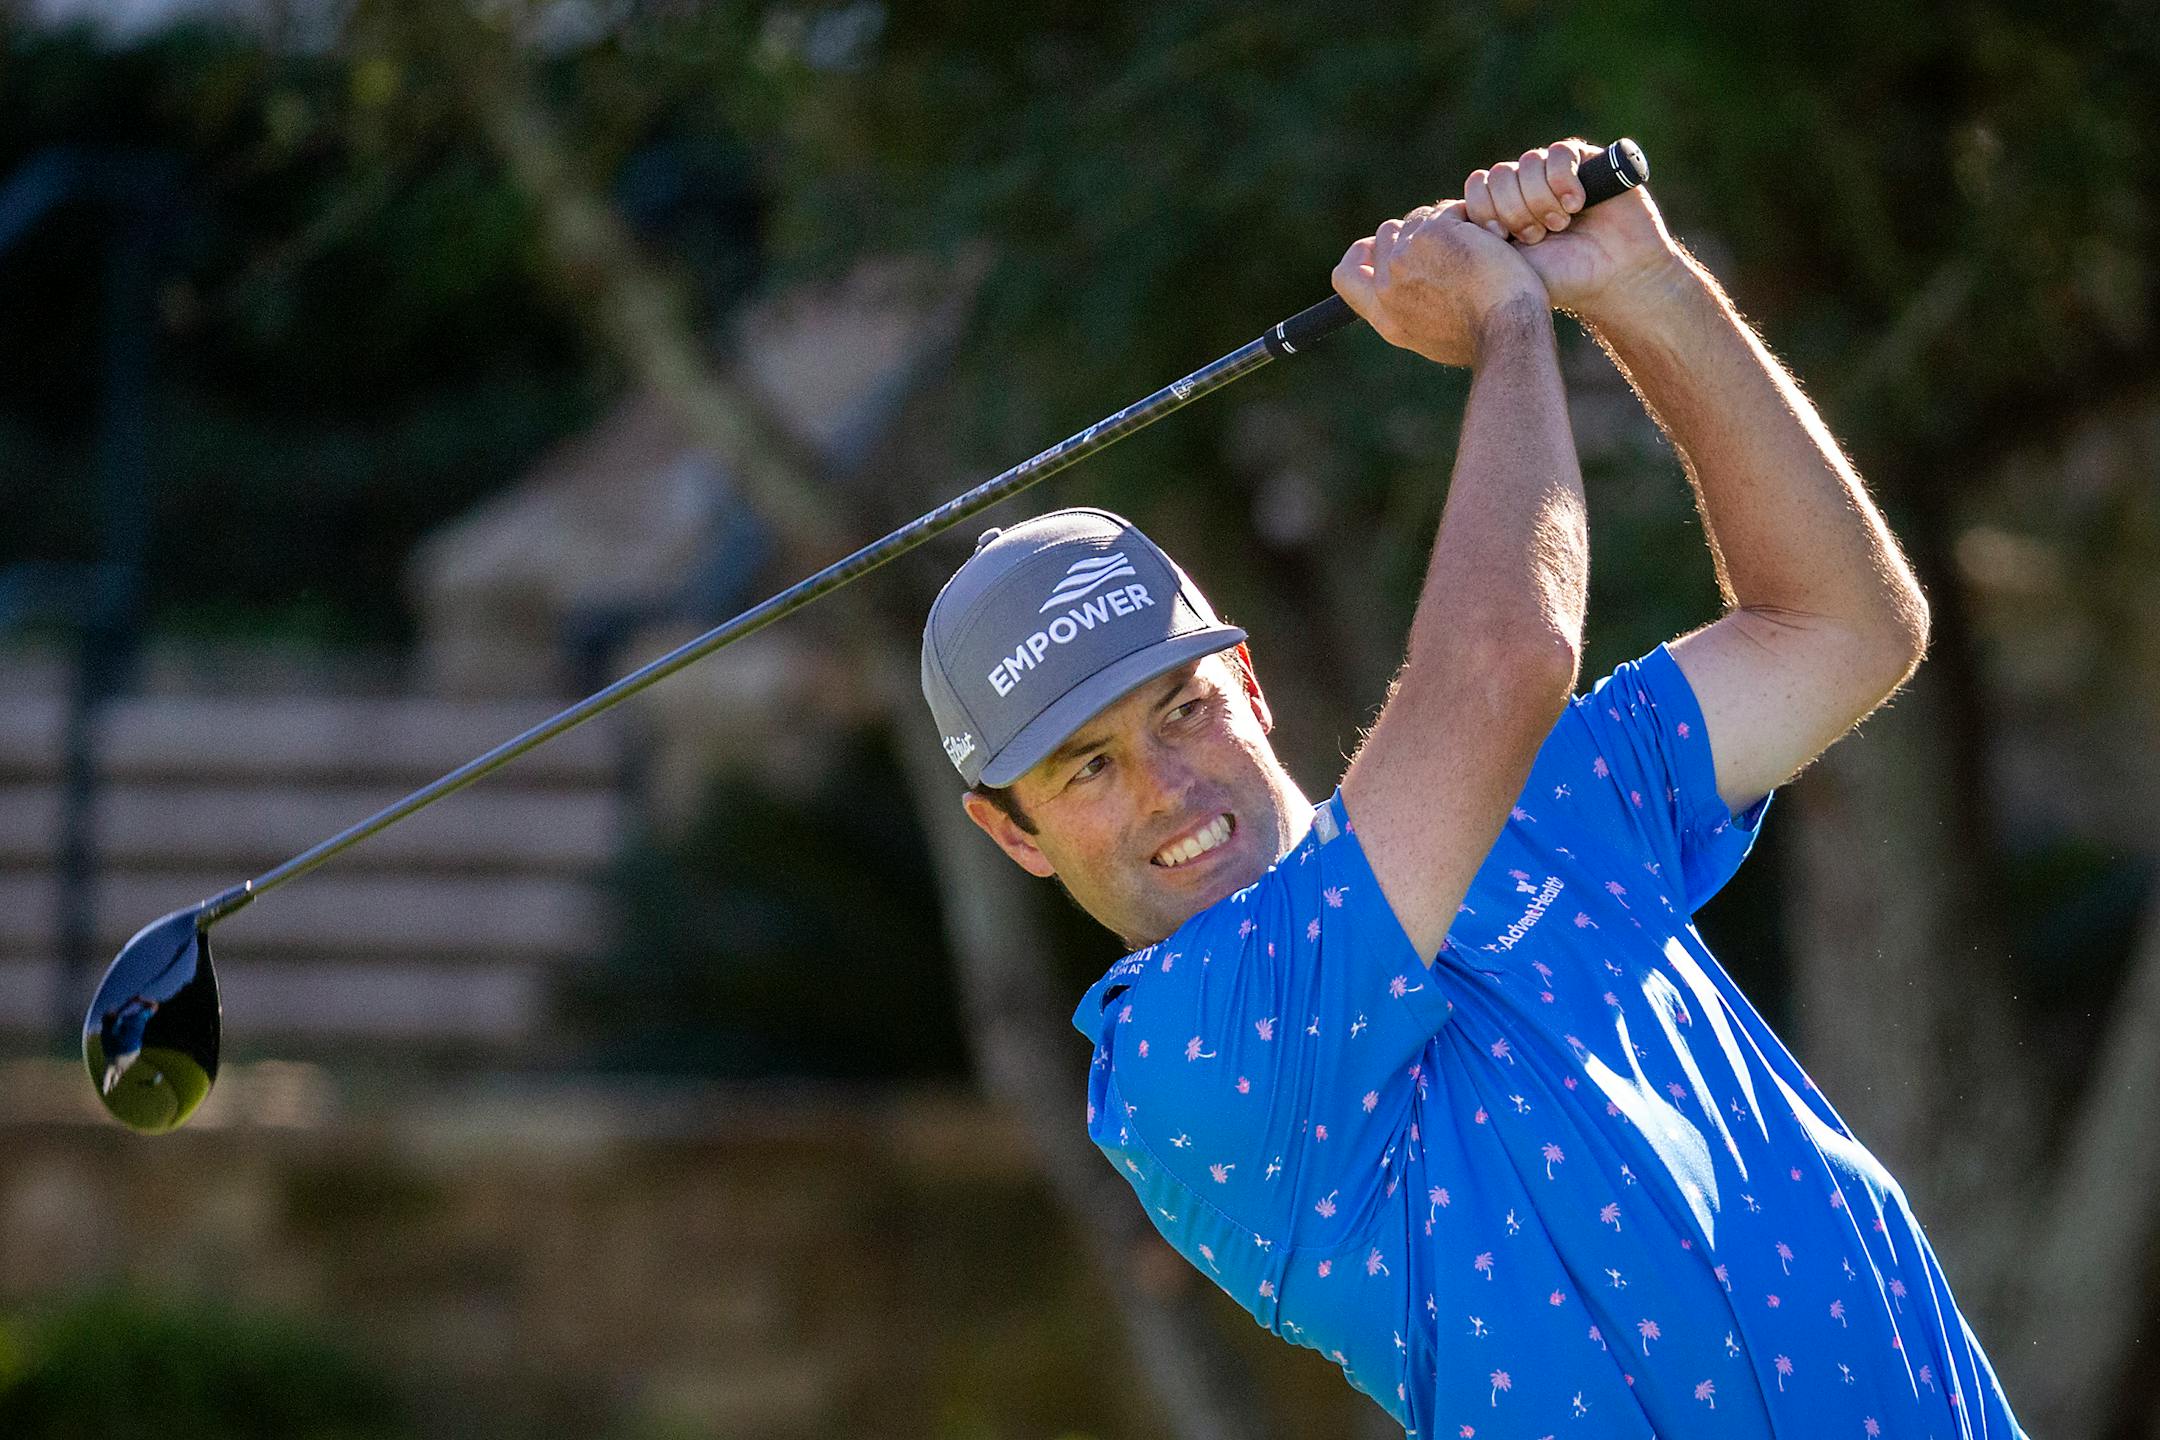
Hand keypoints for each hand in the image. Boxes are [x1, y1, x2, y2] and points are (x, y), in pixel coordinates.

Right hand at [1332, 199, 1547, 366]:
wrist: (1508, 331)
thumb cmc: (1485, 338)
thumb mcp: (1433, 336)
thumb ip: (1409, 310)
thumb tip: (1403, 287)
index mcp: (1384, 316)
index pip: (1346, 275)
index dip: (1362, 254)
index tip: (1379, 246)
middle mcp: (1387, 287)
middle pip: (1387, 235)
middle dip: (1416, 231)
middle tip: (1451, 242)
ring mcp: (1405, 257)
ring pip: (1420, 218)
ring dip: (1447, 224)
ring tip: (1479, 247)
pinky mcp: (1433, 233)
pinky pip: (1449, 210)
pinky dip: (1471, 220)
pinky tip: (1493, 239)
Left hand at [1462, 140, 1682, 322]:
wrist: (1613, 277)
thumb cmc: (1560, 278)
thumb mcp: (1504, 267)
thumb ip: (1472, 242)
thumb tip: (1435, 219)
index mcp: (1502, 209)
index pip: (1476, 189)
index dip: (1488, 213)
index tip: (1505, 241)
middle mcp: (1525, 187)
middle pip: (1498, 175)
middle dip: (1516, 211)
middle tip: (1538, 236)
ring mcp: (1553, 172)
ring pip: (1527, 164)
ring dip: (1542, 201)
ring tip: (1561, 225)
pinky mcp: (1583, 160)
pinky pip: (1557, 153)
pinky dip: (1563, 181)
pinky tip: (1577, 204)